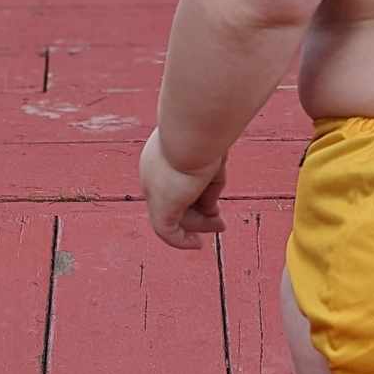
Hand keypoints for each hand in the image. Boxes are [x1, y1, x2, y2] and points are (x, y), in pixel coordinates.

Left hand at [140, 129, 226, 250]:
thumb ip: (209, 181)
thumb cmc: (207, 133)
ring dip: (198, 224)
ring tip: (220, 226)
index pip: (177, 182)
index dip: (197, 195)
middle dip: (199, 212)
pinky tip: (195, 244)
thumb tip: (209, 207)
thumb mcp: (211, 155)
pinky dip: (180, 241)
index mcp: (163, 153)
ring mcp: (154, 189)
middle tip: (220, 223)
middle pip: (175, 200)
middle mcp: (153, 172)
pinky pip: (166, 231)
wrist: (194, 129)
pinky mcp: (160, 205)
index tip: (213, 204)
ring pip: (175, 215)